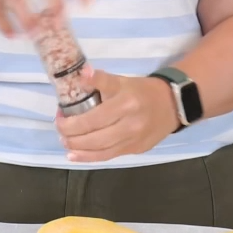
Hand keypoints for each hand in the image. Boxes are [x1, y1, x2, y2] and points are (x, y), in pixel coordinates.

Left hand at [56, 66, 179, 162]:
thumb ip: (101, 80)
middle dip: (71, 136)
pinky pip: (109, 156)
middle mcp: (130, 125)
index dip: (71, 122)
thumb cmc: (143, 90)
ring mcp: (133, 141)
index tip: (59, 116)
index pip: (92, 118)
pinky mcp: (135, 150)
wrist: (173, 104)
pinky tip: (76, 155)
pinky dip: (90, 158)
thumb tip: (81, 74)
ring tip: (65, 143)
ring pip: (100, 151)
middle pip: (94, 137)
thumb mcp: (122, 80)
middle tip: (60, 130)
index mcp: (125, 104)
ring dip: (78, 149)